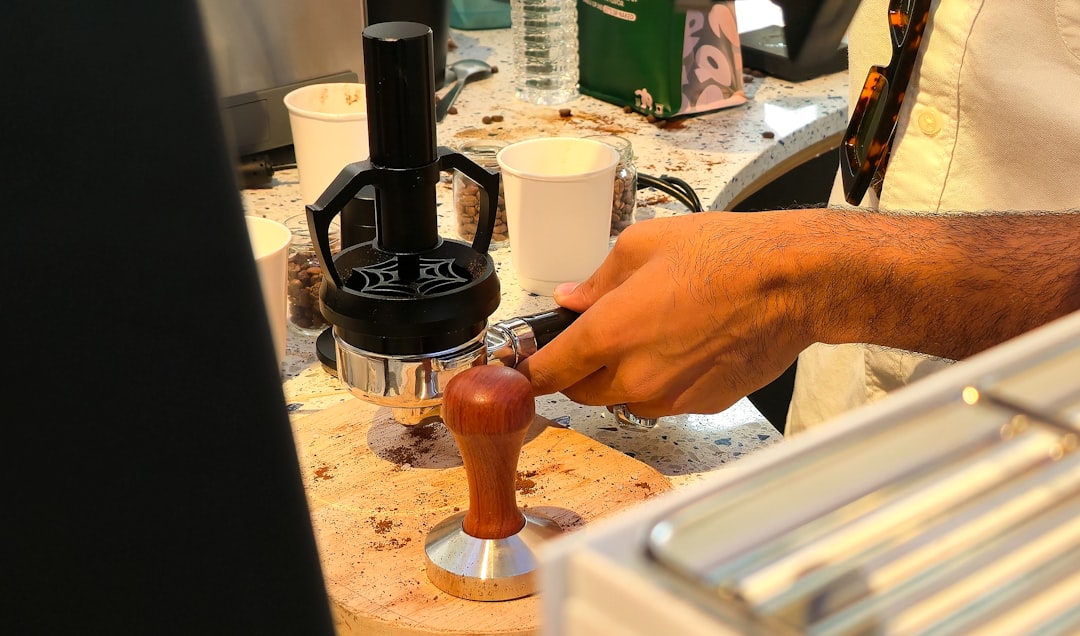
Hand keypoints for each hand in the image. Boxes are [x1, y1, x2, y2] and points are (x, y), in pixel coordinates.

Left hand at [516, 212, 815, 417]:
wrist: (791, 283)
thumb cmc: (725, 257)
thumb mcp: (643, 246)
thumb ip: (597, 280)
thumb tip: (573, 297)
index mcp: (608, 334)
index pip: (547, 372)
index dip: (529, 370)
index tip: (524, 365)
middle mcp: (634, 376)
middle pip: (580, 392)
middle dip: (578, 369)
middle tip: (598, 335)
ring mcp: (669, 398)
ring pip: (622, 400)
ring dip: (621, 377)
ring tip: (653, 334)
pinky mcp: (701, 406)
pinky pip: (663, 402)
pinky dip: (661, 382)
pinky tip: (685, 347)